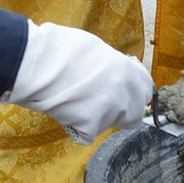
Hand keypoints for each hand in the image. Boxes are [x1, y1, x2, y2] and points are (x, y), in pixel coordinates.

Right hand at [0, 20, 153, 144]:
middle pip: (133, 116)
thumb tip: (116, 74)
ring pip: (108, 124)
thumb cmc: (61, 49)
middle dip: (119, 113)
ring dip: (96, 118)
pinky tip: (65, 110)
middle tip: (97, 104)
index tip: (123, 93)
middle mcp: (125, 93)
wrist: (37, 61)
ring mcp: (110, 112)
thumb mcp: (97, 49)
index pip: (146, 91)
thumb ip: (113, 67)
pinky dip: (76, 127)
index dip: (134, 93)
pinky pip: (87, 133)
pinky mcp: (91, 127)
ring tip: (74, 100)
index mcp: (128, 71)